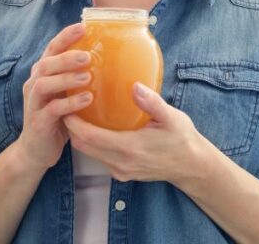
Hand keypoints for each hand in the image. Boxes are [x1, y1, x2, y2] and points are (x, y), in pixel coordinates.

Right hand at [13, 23, 94, 170]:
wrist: (36, 150)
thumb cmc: (57, 118)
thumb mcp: (66, 93)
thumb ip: (77, 77)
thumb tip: (110, 60)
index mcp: (43, 74)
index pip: (52, 49)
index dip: (65, 36)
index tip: (83, 27)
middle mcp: (34, 84)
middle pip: (46, 63)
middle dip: (66, 57)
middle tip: (87, 56)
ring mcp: (34, 103)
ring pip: (44, 84)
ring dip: (66, 78)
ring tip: (87, 77)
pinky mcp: (38, 122)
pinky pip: (52, 109)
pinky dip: (69, 103)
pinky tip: (86, 100)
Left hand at [64, 82, 210, 185]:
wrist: (192, 167)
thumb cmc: (182, 140)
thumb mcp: (172, 118)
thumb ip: (152, 103)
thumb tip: (135, 85)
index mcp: (130, 148)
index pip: (89, 137)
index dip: (73, 122)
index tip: (66, 103)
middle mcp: (121, 163)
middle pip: (82, 146)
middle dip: (71, 127)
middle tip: (67, 104)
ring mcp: (120, 171)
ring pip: (89, 153)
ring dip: (80, 135)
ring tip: (78, 113)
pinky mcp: (122, 173)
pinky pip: (99, 158)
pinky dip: (92, 143)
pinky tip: (96, 127)